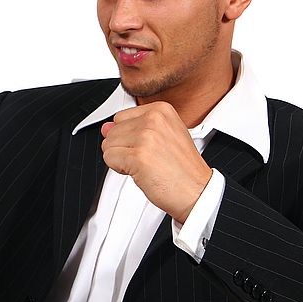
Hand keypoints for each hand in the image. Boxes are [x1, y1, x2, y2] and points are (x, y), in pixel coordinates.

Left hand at [100, 102, 211, 222]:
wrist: (197, 191)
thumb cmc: (182, 169)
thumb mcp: (163, 137)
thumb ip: (133, 128)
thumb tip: (105, 127)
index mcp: (161, 110)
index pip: (121, 117)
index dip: (128, 137)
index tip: (147, 147)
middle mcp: (154, 119)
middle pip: (112, 131)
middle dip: (123, 149)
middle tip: (148, 159)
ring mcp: (146, 136)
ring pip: (108, 145)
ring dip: (121, 159)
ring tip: (145, 165)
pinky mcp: (138, 156)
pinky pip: (109, 158)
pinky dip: (119, 169)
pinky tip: (140, 172)